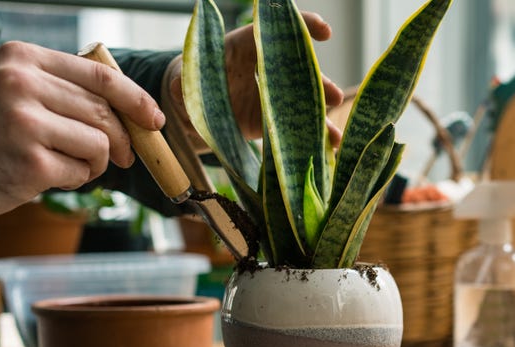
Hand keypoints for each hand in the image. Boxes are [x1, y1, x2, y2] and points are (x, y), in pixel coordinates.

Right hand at [0, 40, 165, 214]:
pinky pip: (81, 172)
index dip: (135, 99)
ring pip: (98, 143)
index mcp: (23, 58)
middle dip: (122, 139)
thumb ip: (61, 86)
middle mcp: (23, 84)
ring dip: (96, 162)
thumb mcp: (13, 85)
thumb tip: (128, 107)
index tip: (153, 118)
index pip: (99, 76)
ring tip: (73, 164)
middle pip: (103, 113)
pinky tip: (51, 175)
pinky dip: (76, 179)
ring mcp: (26, 123)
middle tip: (123, 156)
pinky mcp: (31, 162)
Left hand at [165, 11, 344, 145]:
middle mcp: (263, 69)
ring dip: (319, 117)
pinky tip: (325, 150)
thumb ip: (184, 83)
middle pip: (295, 71)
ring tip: (334, 136)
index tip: (324, 31)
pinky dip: (309, 139)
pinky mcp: (271, 122)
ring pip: (300, 102)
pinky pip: (293, 128)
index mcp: (243, 47)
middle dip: (317, 83)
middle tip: (334, 95)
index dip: (301, 27)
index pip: (272, 33)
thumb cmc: (187, 85)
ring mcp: (270, 96)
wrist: (191, 110)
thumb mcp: (182, 82)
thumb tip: (180, 87)